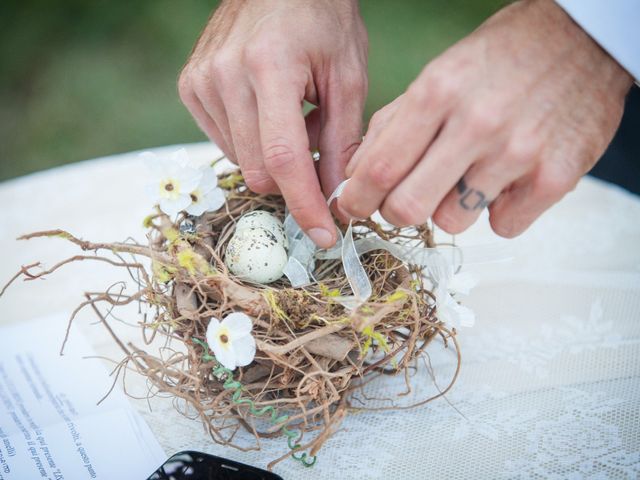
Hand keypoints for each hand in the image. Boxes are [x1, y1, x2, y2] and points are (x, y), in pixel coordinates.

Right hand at [179, 0, 367, 247]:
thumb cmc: (321, 20)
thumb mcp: (347, 76)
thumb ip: (343, 140)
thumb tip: (334, 198)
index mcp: (270, 67)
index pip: (284, 159)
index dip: (305, 205)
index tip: (323, 234)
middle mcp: (225, 75)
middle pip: (259, 170)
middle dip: (294, 180)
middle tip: (319, 148)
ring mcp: (201, 82)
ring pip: (242, 162)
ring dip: (273, 158)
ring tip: (293, 118)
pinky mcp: (190, 87)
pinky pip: (224, 143)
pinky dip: (252, 142)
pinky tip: (266, 112)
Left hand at [339, 0, 632, 237]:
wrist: (583, 41)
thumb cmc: (501, 60)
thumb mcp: (438, 75)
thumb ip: (392, 125)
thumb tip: (356, 176)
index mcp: (437, 93)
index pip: (378, 169)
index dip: (355, 199)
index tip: (351, 206)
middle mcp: (477, 124)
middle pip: (408, 208)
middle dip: (397, 210)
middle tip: (405, 198)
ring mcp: (519, 153)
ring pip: (453, 222)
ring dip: (452, 206)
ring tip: (470, 174)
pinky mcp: (555, 178)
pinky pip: (504, 226)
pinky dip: (499, 210)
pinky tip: (507, 179)